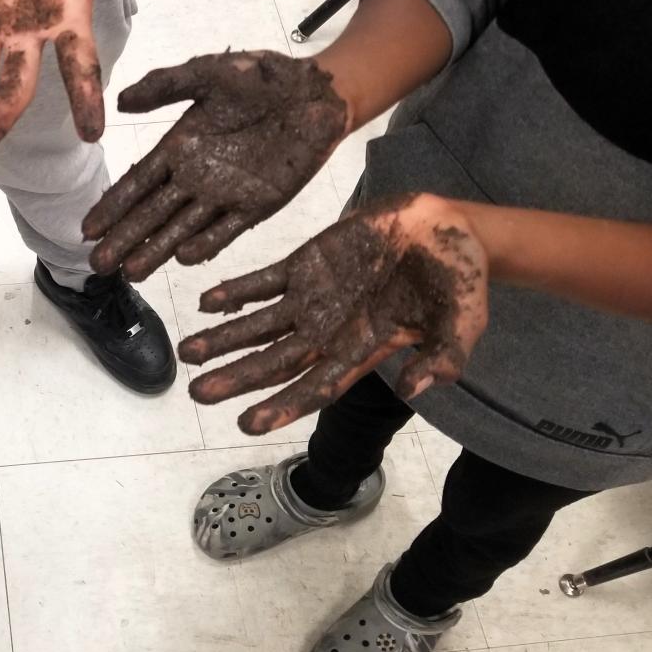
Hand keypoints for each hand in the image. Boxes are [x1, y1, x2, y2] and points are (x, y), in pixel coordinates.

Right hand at [83, 50, 348, 280]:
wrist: (318, 91)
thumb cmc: (264, 78)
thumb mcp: (208, 73)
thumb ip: (165, 86)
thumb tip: (119, 102)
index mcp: (180, 147)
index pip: (138, 182)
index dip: (113, 206)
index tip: (87, 229)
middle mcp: (196, 177)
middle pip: (152, 214)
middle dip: (125, 238)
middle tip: (99, 264)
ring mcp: (226, 194)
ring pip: (182, 228)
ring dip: (157, 250)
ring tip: (130, 272)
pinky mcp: (258, 205)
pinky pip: (227, 229)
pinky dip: (206, 244)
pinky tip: (183, 258)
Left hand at [179, 194, 489, 434]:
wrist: (448, 227)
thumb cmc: (460, 279)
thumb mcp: (465, 322)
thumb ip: (443, 358)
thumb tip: (413, 389)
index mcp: (361, 351)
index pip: (314, 387)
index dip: (280, 406)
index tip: (246, 424)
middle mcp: (327, 331)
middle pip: (272, 363)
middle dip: (235, 378)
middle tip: (196, 392)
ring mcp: (312, 298)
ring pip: (258, 325)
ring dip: (223, 338)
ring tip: (187, 352)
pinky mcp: (306, 263)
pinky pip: (262, 282)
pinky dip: (235, 292)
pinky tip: (205, 302)